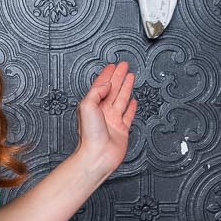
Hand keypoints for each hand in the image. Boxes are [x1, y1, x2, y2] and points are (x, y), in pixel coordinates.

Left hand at [76, 60, 137, 178]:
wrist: (97, 155)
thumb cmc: (90, 135)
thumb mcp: (87, 106)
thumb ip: (97, 92)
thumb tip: (107, 84)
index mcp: (93, 105)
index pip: (101, 85)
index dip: (108, 74)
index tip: (113, 65)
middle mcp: (103, 112)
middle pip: (113, 89)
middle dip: (118, 76)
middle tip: (124, 66)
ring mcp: (113, 120)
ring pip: (121, 98)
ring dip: (126, 87)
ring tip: (131, 76)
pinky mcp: (122, 129)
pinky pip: (128, 115)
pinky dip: (131, 107)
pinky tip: (133, 101)